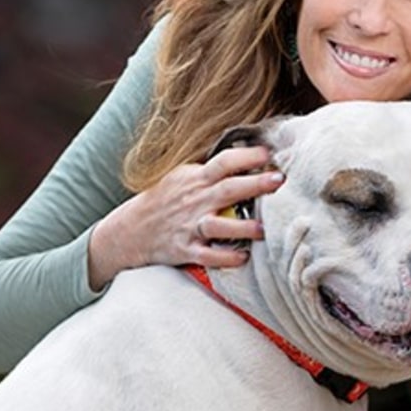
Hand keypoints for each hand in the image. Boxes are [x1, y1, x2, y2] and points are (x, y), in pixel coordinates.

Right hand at [88, 146, 283, 289]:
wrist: (131, 230)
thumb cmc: (166, 199)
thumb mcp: (184, 176)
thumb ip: (213, 169)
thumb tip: (251, 155)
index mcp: (196, 178)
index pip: (223, 162)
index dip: (246, 155)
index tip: (269, 153)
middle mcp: (195, 200)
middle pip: (228, 189)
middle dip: (255, 184)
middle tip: (279, 180)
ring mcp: (190, 225)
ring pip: (219, 226)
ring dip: (243, 227)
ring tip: (264, 229)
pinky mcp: (185, 249)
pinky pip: (208, 255)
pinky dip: (225, 257)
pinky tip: (243, 257)